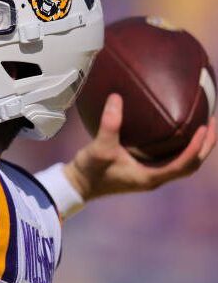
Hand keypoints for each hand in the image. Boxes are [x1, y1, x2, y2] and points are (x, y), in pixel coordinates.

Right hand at [64, 93, 215, 200]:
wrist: (77, 185)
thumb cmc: (89, 171)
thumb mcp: (100, 147)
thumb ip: (109, 124)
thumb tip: (116, 97)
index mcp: (150, 177)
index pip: (184, 163)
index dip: (197, 147)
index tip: (204, 127)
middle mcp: (154, 178)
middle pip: (191, 165)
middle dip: (205, 146)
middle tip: (212, 121)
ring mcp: (150, 175)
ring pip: (183, 163)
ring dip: (196, 147)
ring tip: (202, 125)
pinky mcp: (143, 170)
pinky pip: (170, 159)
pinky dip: (180, 147)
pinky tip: (175, 131)